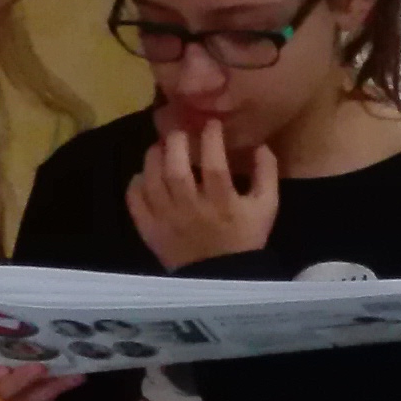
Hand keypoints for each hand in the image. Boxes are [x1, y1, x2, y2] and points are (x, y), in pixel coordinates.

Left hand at [127, 118, 279, 269]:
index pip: (214, 165)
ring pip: (152, 182)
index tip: (210, 124)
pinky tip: (144, 175)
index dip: (211, 139)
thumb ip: (266, 174)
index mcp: (222, 203)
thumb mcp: (266, 206)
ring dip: (153, 158)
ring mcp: (167, 220)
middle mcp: (191, 209)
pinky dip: (135, 184)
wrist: (221, 276)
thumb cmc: (245, 237)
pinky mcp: (150, 231)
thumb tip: (259, 144)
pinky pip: (135, 202)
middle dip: (175, 143)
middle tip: (179, 132)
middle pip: (175, 171)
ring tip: (160, 147)